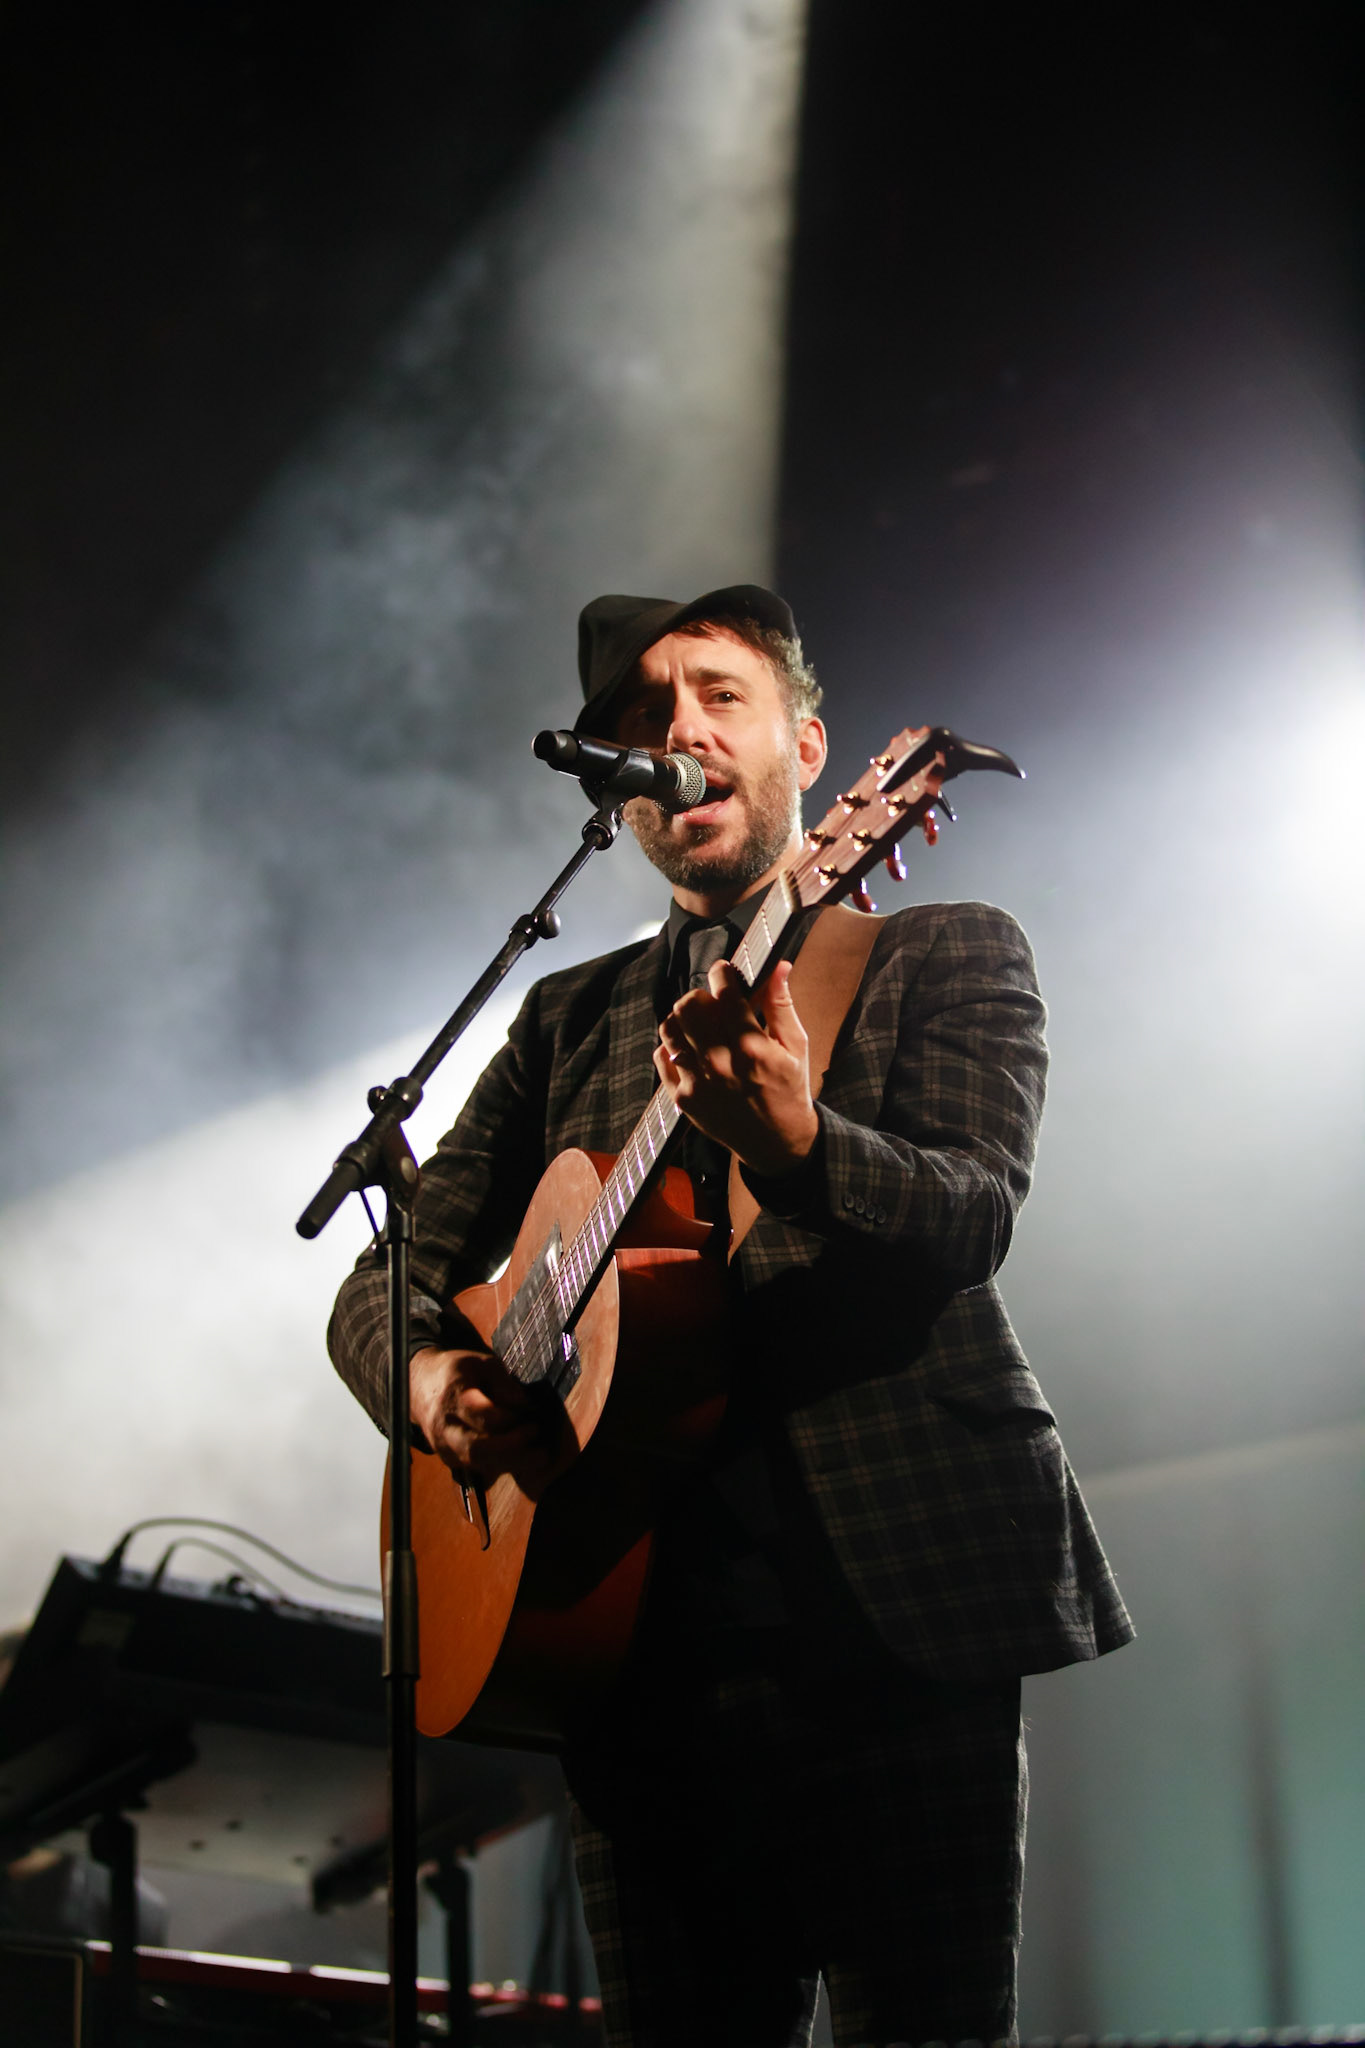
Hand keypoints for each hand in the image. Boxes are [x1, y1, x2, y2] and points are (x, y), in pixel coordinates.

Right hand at [409, 1344, 553, 1483]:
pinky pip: (479, 1471)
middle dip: (512, 1446)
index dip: (510, 1417)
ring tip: (540, 1455)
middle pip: (477, 1448)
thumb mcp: (481, 1362)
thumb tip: (523, 1404)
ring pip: (479, 1465)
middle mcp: (446, 1427)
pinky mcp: (452, 1461)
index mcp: (453, 1397)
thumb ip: (502, 1381)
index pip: (483, 1415)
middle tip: (536, 1433)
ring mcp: (446, 1448)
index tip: (530, 1410)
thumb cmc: (459, 1373)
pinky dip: (503, 1468)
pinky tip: (524, 1460)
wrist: (422, 1387)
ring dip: (513, 1463)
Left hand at [654, 958, 818, 1177]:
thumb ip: (782, 1004)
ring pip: (669, 1028)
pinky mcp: (683, 1098)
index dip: (722, 974)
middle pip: (688, 1006)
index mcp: (752, 1047)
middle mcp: (720, 1064)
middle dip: (701, 996)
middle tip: (714, 1004)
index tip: (725, 973)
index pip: (724, 993)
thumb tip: (778, 966)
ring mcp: (697, 1082)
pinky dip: (673, 1048)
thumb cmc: (789, 1089)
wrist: (776, 1142)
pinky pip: (662, 1057)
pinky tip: (693, 1051)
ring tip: (702, 1027)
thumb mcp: (796, 1046)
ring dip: (684, 1020)